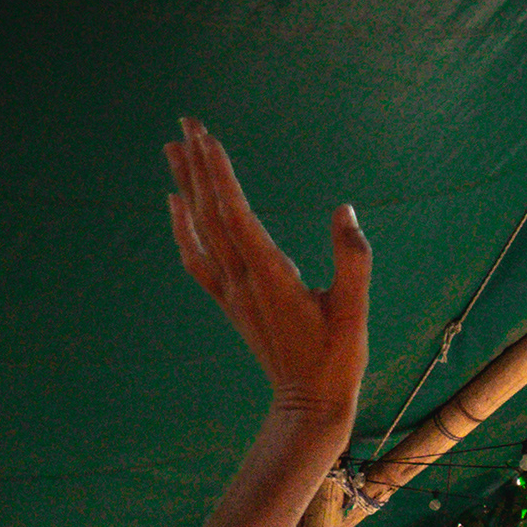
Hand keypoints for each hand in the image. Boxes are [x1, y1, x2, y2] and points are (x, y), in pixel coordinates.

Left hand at [168, 119, 370, 413]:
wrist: (309, 403)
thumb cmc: (337, 357)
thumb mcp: (355, 309)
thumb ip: (352, 259)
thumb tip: (344, 211)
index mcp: (270, 275)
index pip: (234, 212)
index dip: (218, 172)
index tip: (206, 136)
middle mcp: (241, 279)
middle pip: (209, 212)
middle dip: (197, 165)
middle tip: (186, 123)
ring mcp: (231, 292)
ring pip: (199, 230)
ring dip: (185, 186)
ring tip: (172, 148)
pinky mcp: (229, 302)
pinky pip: (195, 259)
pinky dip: (181, 228)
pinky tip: (175, 204)